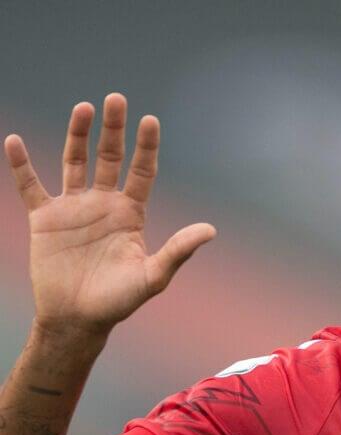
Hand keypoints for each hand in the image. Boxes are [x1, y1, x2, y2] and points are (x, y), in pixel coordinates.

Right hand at [3, 93, 214, 335]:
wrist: (77, 319)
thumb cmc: (119, 301)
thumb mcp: (153, 277)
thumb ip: (178, 251)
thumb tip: (211, 230)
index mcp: (131, 214)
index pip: (142, 171)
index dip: (146, 147)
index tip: (150, 120)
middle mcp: (103, 204)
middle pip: (109, 157)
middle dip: (113, 129)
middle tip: (116, 98)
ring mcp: (73, 209)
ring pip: (74, 162)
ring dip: (77, 135)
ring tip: (83, 108)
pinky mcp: (45, 219)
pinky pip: (30, 186)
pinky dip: (22, 165)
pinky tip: (15, 142)